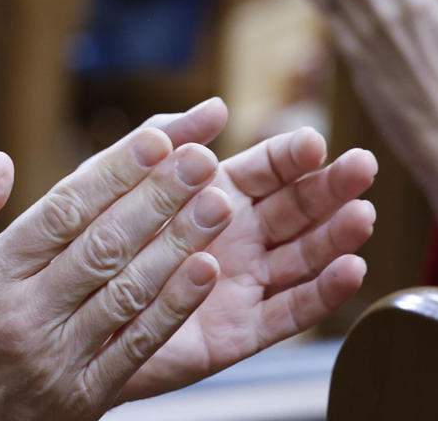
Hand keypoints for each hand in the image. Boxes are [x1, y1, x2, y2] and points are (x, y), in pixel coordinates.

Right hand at [0, 104, 236, 420]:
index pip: (61, 211)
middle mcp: (25, 314)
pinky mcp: (83, 398)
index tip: (156, 139)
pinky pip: (138, 346)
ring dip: (179, 244)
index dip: (113, 172)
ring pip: (128, 291)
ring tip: (219, 204)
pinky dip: (174, 307)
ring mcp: (57, 359)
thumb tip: (0, 160)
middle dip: (159, 196)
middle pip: (104, 244)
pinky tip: (206, 272)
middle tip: (204, 159)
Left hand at [116, 119, 378, 401]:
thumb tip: (217, 105)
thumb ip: (166, 140)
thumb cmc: (95, 243)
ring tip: (362, 216)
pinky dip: (322, 294)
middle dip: (331, 187)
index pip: (267, 169)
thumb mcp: (125, 182)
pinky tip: (350, 271)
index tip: (314, 141)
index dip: (292, 155)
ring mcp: (244, 284)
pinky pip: (288, 313)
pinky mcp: (240, 333)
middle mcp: (239, 237)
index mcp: (217, 195)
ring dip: (336, 236)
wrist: (74, 320)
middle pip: (297, 208)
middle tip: (363, 167)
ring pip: (303, 257)